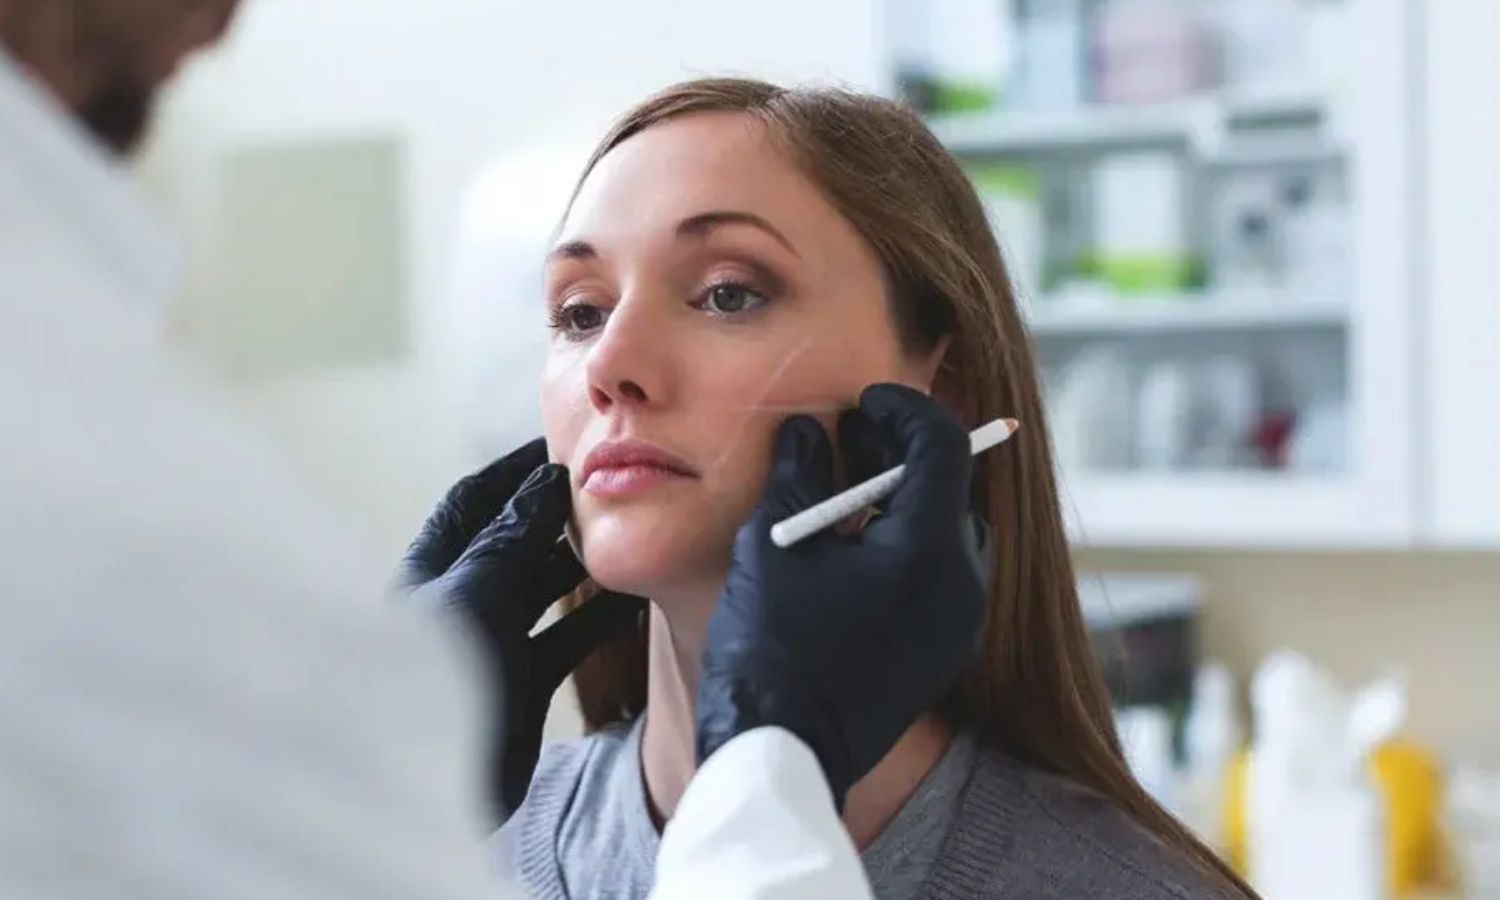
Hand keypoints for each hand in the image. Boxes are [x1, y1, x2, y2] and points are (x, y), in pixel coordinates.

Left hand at [396, 438, 643, 824]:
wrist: (432, 792)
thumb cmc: (433, 685)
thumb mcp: (472, 598)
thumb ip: (512, 540)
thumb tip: (547, 481)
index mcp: (430, 573)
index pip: (474, 501)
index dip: (516, 470)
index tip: (566, 449)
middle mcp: (458, 603)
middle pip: (513, 540)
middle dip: (556, 515)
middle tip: (610, 493)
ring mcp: (490, 645)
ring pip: (542, 588)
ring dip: (581, 565)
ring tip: (627, 540)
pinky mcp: (520, 686)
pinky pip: (564, 638)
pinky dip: (597, 618)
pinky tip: (632, 600)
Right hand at [696, 384, 988, 807]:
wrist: (782, 755)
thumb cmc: (770, 650)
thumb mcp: (775, 545)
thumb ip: (800, 474)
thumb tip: (811, 432)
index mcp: (929, 552)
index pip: (941, 446)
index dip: (904, 408)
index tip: (865, 399)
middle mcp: (962, 586)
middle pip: (951, 488)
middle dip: (903, 452)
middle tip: (850, 436)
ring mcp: (958, 624)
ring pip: (948, 532)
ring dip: (905, 499)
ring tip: (845, 492)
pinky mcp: (942, 650)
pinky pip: (940, 574)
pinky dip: (905, 544)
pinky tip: (851, 547)